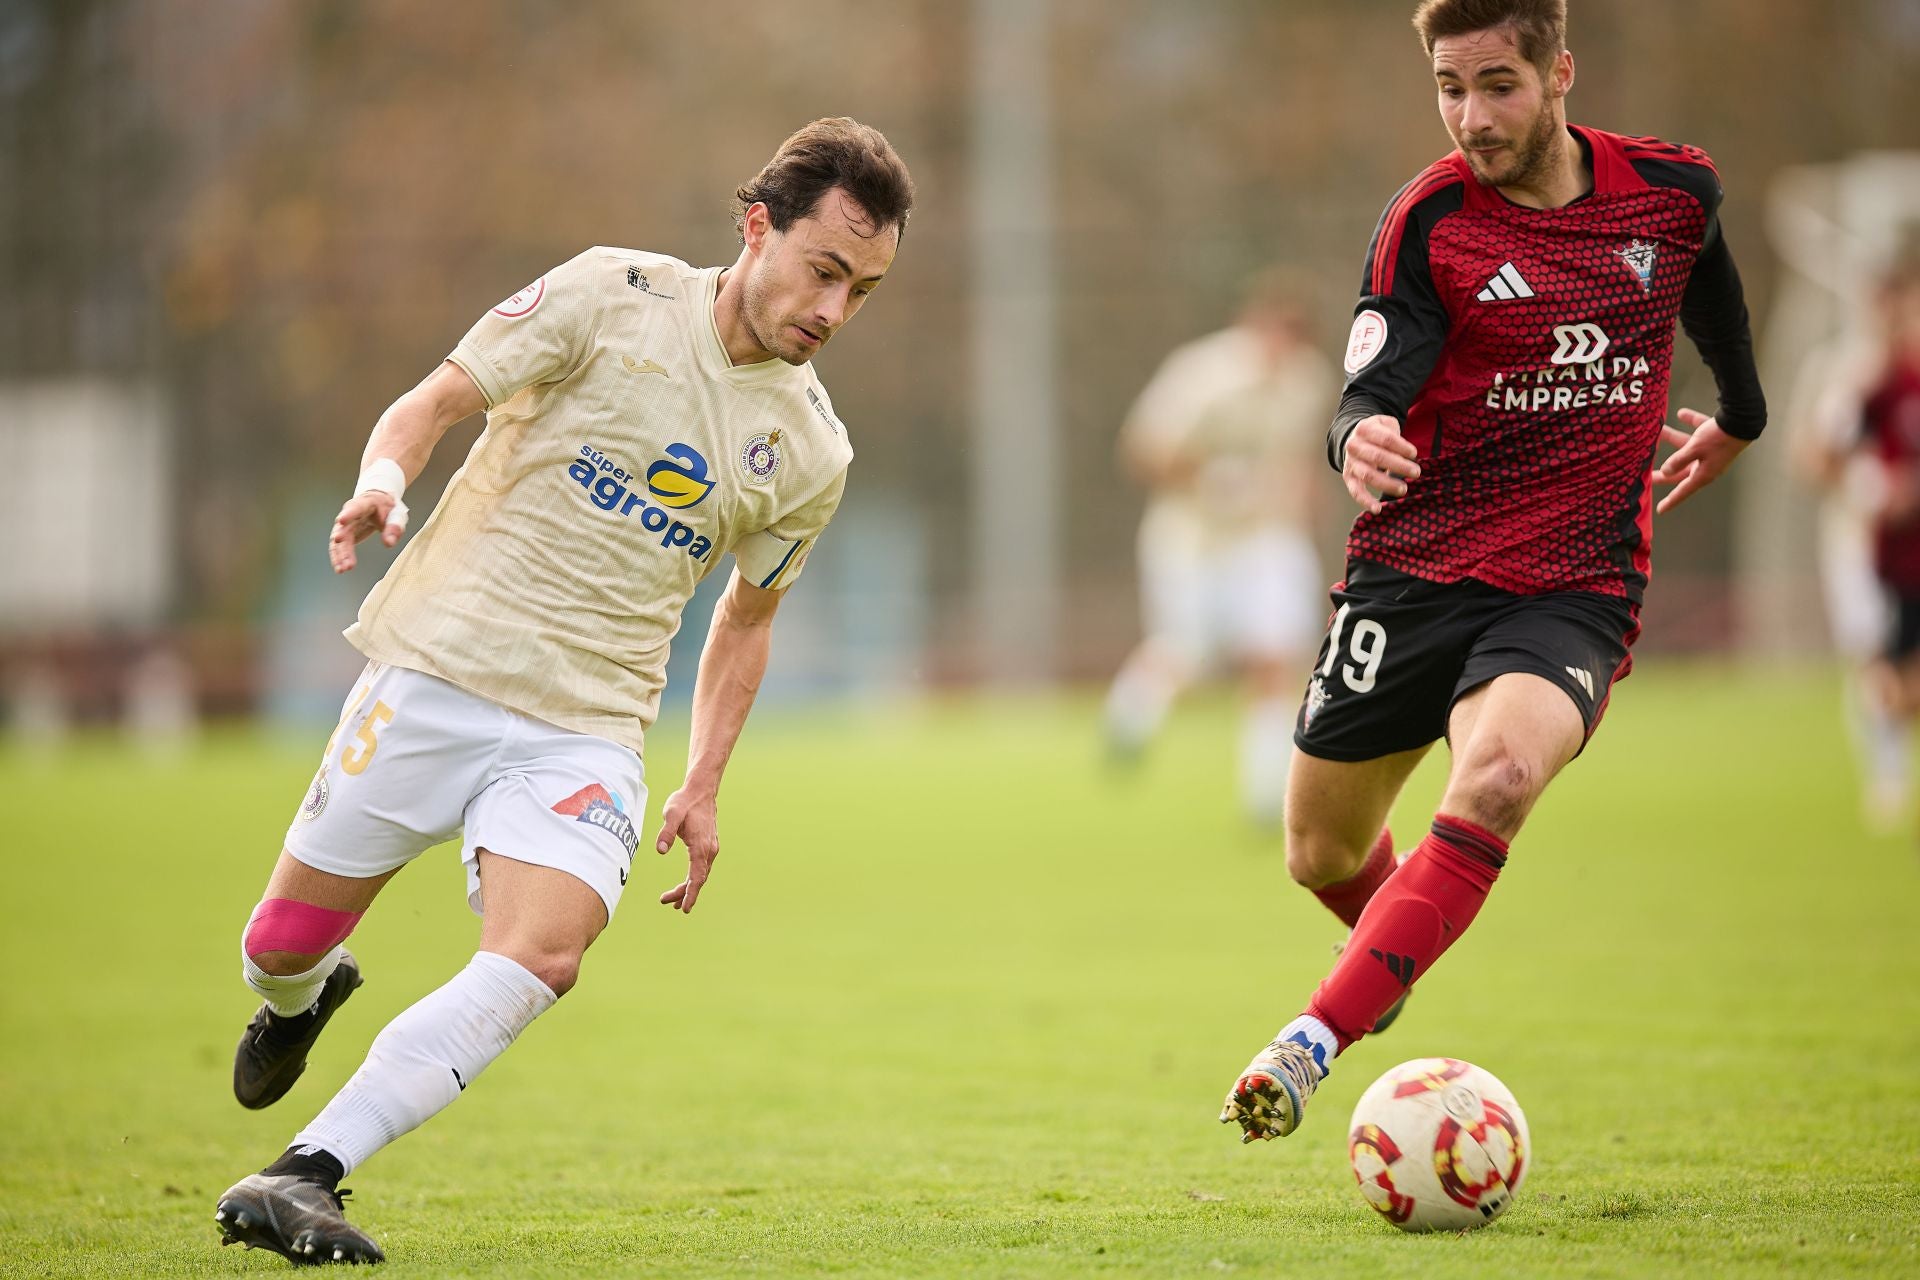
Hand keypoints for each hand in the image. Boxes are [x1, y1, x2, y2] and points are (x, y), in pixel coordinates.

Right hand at [328, 491, 408, 573]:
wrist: (378, 503)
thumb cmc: (387, 509)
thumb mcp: (396, 515)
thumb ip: (394, 528)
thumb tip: (388, 543)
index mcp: (364, 503)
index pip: (355, 507)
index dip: (348, 514)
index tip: (341, 521)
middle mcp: (349, 513)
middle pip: (344, 529)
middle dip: (343, 545)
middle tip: (345, 559)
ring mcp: (344, 524)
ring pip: (338, 540)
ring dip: (340, 555)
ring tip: (342, 569)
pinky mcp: (344, 534)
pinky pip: (338, 546)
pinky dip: (339, 557)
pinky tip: (340, 568)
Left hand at [654, 784, 718, 913]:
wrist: (701, 790)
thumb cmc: (685, 801)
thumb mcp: (671, 813)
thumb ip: (666, 832)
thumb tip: (660, 850)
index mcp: (701, 846)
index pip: (697, 877)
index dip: (690, 894)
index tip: (685, 908)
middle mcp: (709, 850)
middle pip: (699, 879)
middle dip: (684, 894)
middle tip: (666, 902)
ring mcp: (711, 848)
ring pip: (701, 875)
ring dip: (689, 888)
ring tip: (674, 901)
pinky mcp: (708, 846)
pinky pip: (702, 868)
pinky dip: (694, 879)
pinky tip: (686, 884)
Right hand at [1341, 416, 1419, 513]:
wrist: (1354, 438)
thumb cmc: (1377, 432)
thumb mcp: (1385, 424)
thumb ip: (1395, 435)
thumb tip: (1408, 456)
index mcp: (1364, 429)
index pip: (1385, 439)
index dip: (1401, 447)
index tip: (1414, 454)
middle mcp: (1354, 445)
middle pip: (1378, 457)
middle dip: (1399, 466)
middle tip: (1416, 472)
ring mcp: (1350, 462)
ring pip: (1368, 475)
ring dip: (1387, 484)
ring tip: (1403, 489)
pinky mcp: (1348, 477)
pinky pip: (1355, 490)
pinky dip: (1365, 501)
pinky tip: (1378, 509)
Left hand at [1651, 408, 1748, 514]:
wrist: (1744, 419)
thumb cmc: (1719, 437)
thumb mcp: (1694, 449)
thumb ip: (1678, 461)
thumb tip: (1665, 472)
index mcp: (1704, 473)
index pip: (1683, 490)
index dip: (1671, 500)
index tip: (1660, 510)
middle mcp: (1707, 464)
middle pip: (1681, 471)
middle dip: (1664, 472)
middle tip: (1646, 474)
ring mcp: (1711, 451)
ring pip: (1687, 447)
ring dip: (1672, 437)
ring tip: (1658, 431)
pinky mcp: (1716, 436)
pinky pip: (1699, 430)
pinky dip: (1691, 421)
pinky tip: (1681, 414)